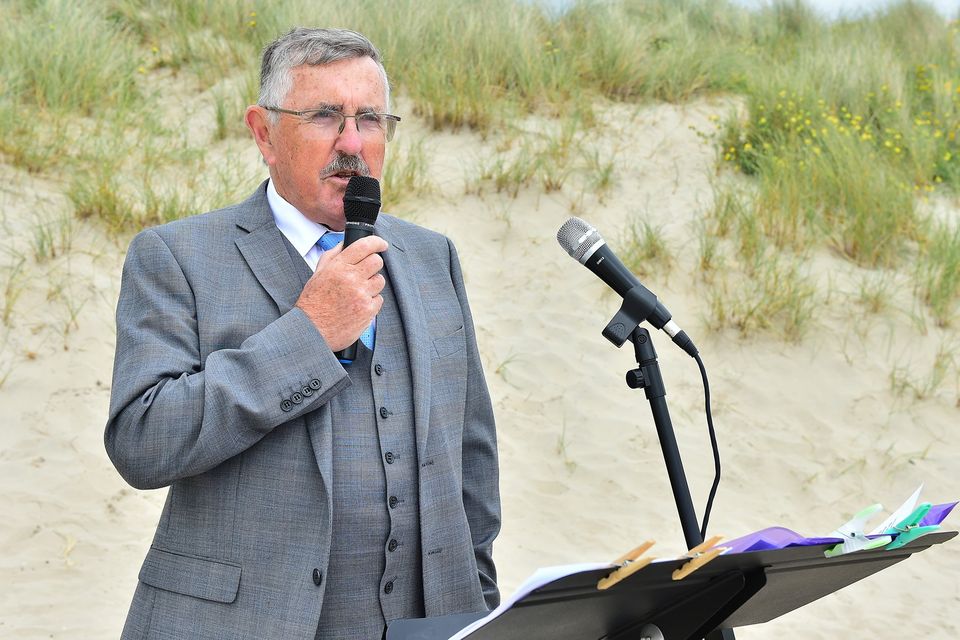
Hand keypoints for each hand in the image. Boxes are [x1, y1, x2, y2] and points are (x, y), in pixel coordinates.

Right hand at [295, 235, 387, 351]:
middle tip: (366, 272)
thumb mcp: (318, 274)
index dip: (377, 242)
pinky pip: (379, 299)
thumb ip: (333, 256)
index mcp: (338, 267)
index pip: (364, 246)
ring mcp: (361, 294)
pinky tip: (357, 306)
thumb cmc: (313, 303)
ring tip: (357, 293)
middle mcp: (351, 278)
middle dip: (373, 265)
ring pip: (380, 280)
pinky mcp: (368, 310)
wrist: (312, 330)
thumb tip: (345, 243)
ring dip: (372, 284)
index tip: (381, 244)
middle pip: (377, 262)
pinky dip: (371, 302)